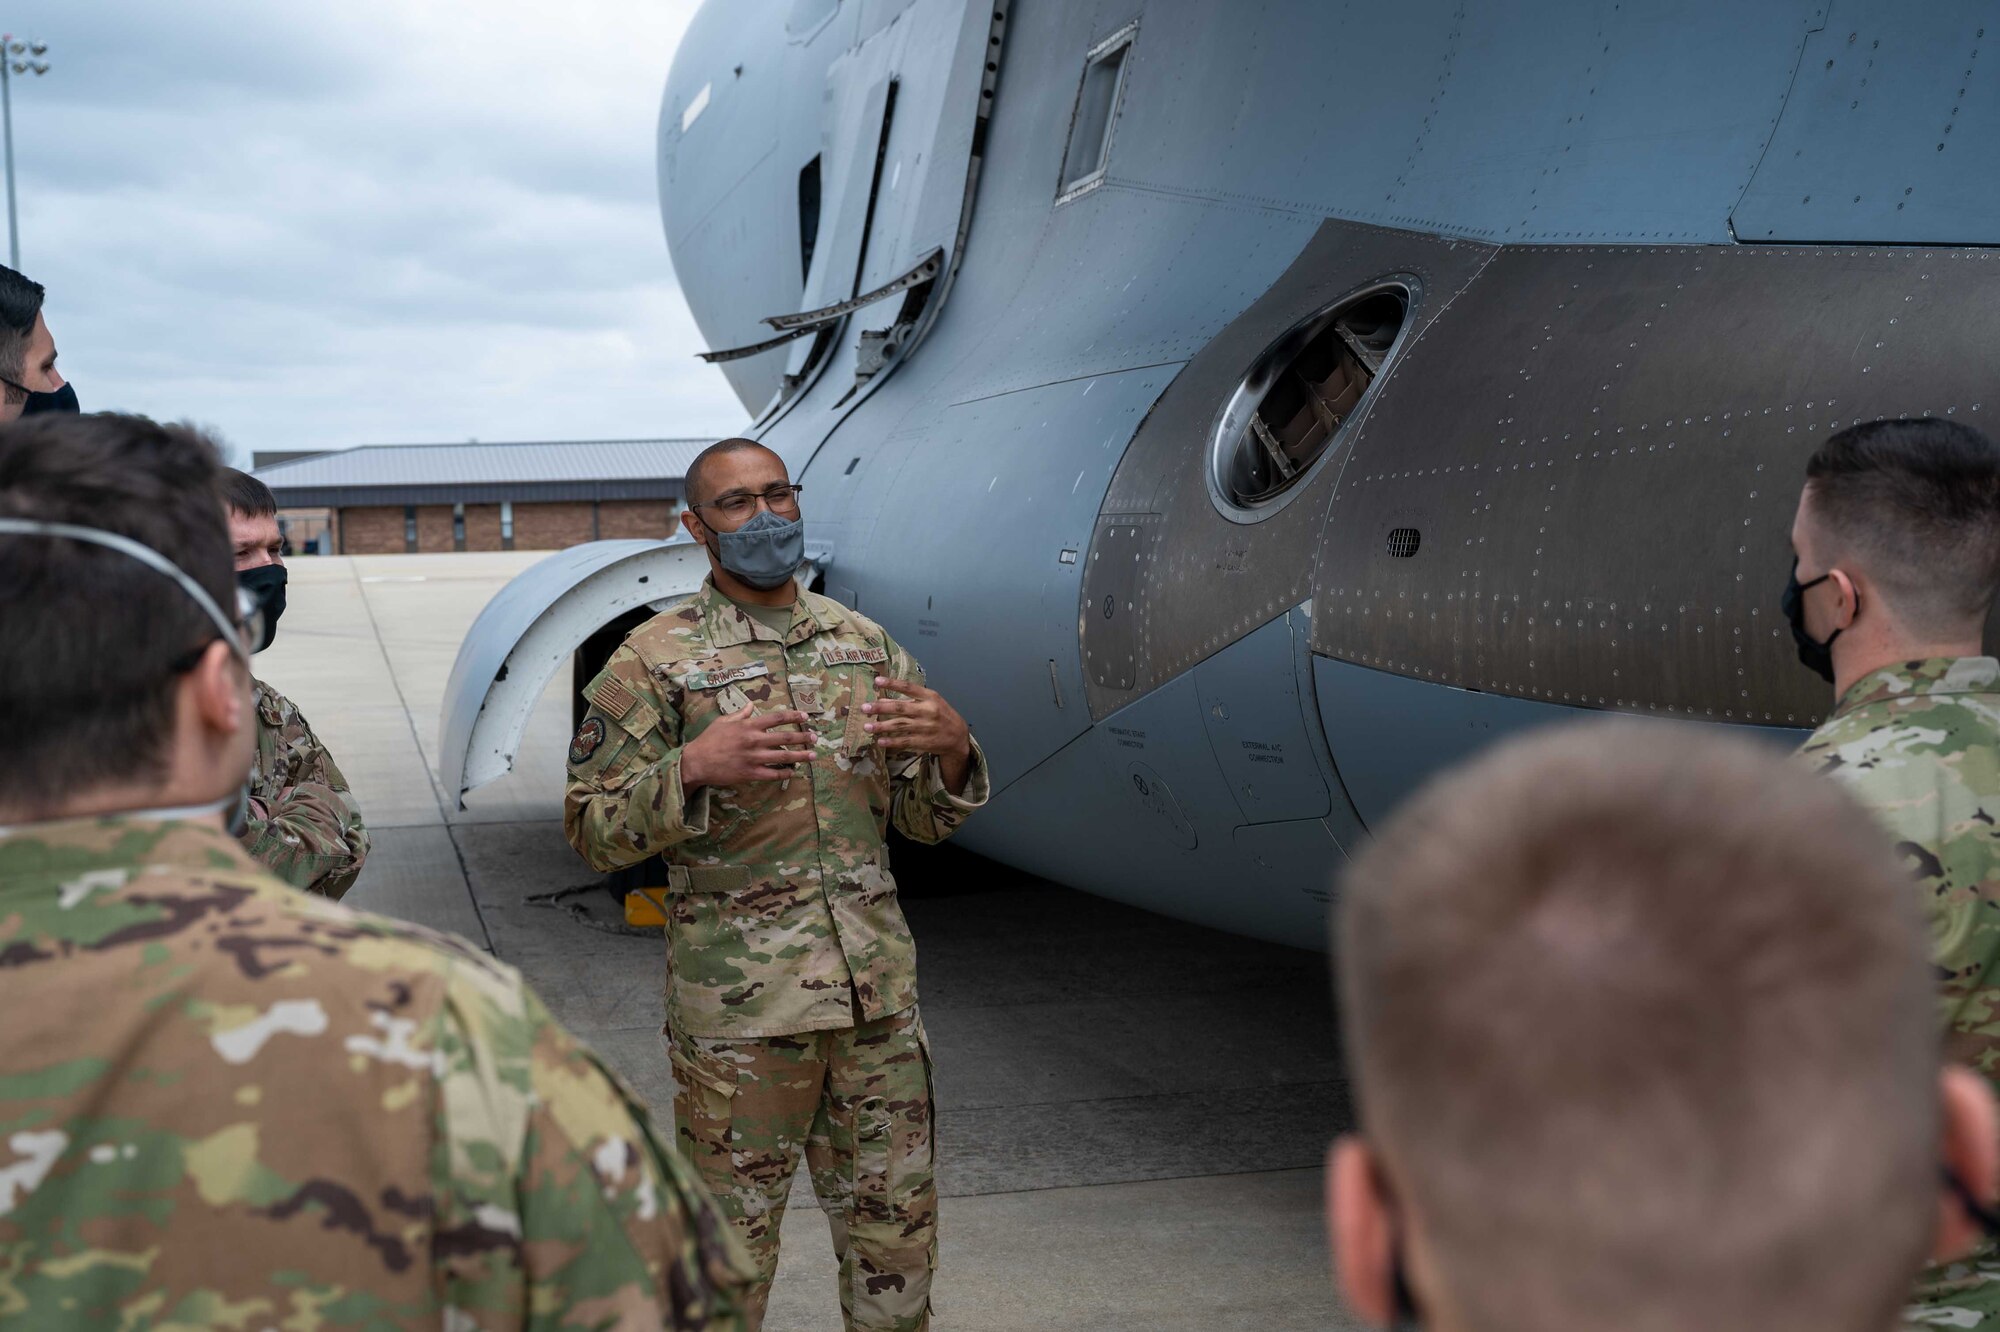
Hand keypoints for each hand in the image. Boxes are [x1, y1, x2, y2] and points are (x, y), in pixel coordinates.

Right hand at [680, 707, 812, 789]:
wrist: (696, 762)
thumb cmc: (709, 740)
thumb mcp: (723, 722)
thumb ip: (740, 714)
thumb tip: (751, 705)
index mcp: (748, 725)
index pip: (777, 718)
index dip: (793, 716)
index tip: (805, 716)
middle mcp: (754, 740)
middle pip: (785, 737)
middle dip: (803, 737)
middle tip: (815, 737)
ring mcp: (753, 758)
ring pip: (783, 757)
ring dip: (800, 756)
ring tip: (813, 755)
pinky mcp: (750, 773)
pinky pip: (772, 774)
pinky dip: (784, 773)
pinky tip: (793, 772)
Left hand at [862, 677, 970, 762]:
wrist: (958, 736)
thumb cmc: (941, 714)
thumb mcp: (932, 701)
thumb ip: (911, 699)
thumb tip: (884, 698)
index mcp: (930, 697)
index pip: (909, 687)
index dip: (892, 683)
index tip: (877, 681)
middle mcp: (927, 711)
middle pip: (900, 708)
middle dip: (881, 707)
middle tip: (864, 707)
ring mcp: (925, 727)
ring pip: (899, 726)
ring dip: (882, 726)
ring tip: (867, 726)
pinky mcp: (923, 742)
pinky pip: (904, 741)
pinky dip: (891, 741)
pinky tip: (880, 741)